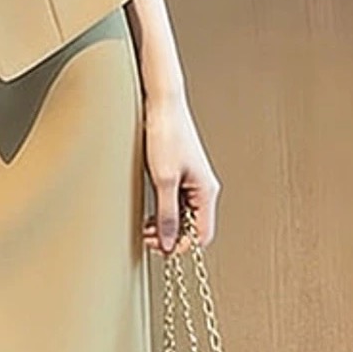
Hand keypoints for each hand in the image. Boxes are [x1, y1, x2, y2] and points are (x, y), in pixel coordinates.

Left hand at [141, 89, 219, 255]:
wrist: (161, 103)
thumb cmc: (166, 133)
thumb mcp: (163, 179)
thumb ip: (167, 214)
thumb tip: (168, 242)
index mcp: (206, 190)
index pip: (202, 235)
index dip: (181, 246)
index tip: (160, 248)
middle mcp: (203, 187)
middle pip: (192, 226)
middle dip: (170, 236)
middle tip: (148, 238)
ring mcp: (192, 180)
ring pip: (183, 215)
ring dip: (165, 224)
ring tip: (146, 227)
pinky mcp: (180, 173)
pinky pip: (176, 201)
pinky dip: (163, 211)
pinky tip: (149, 212)